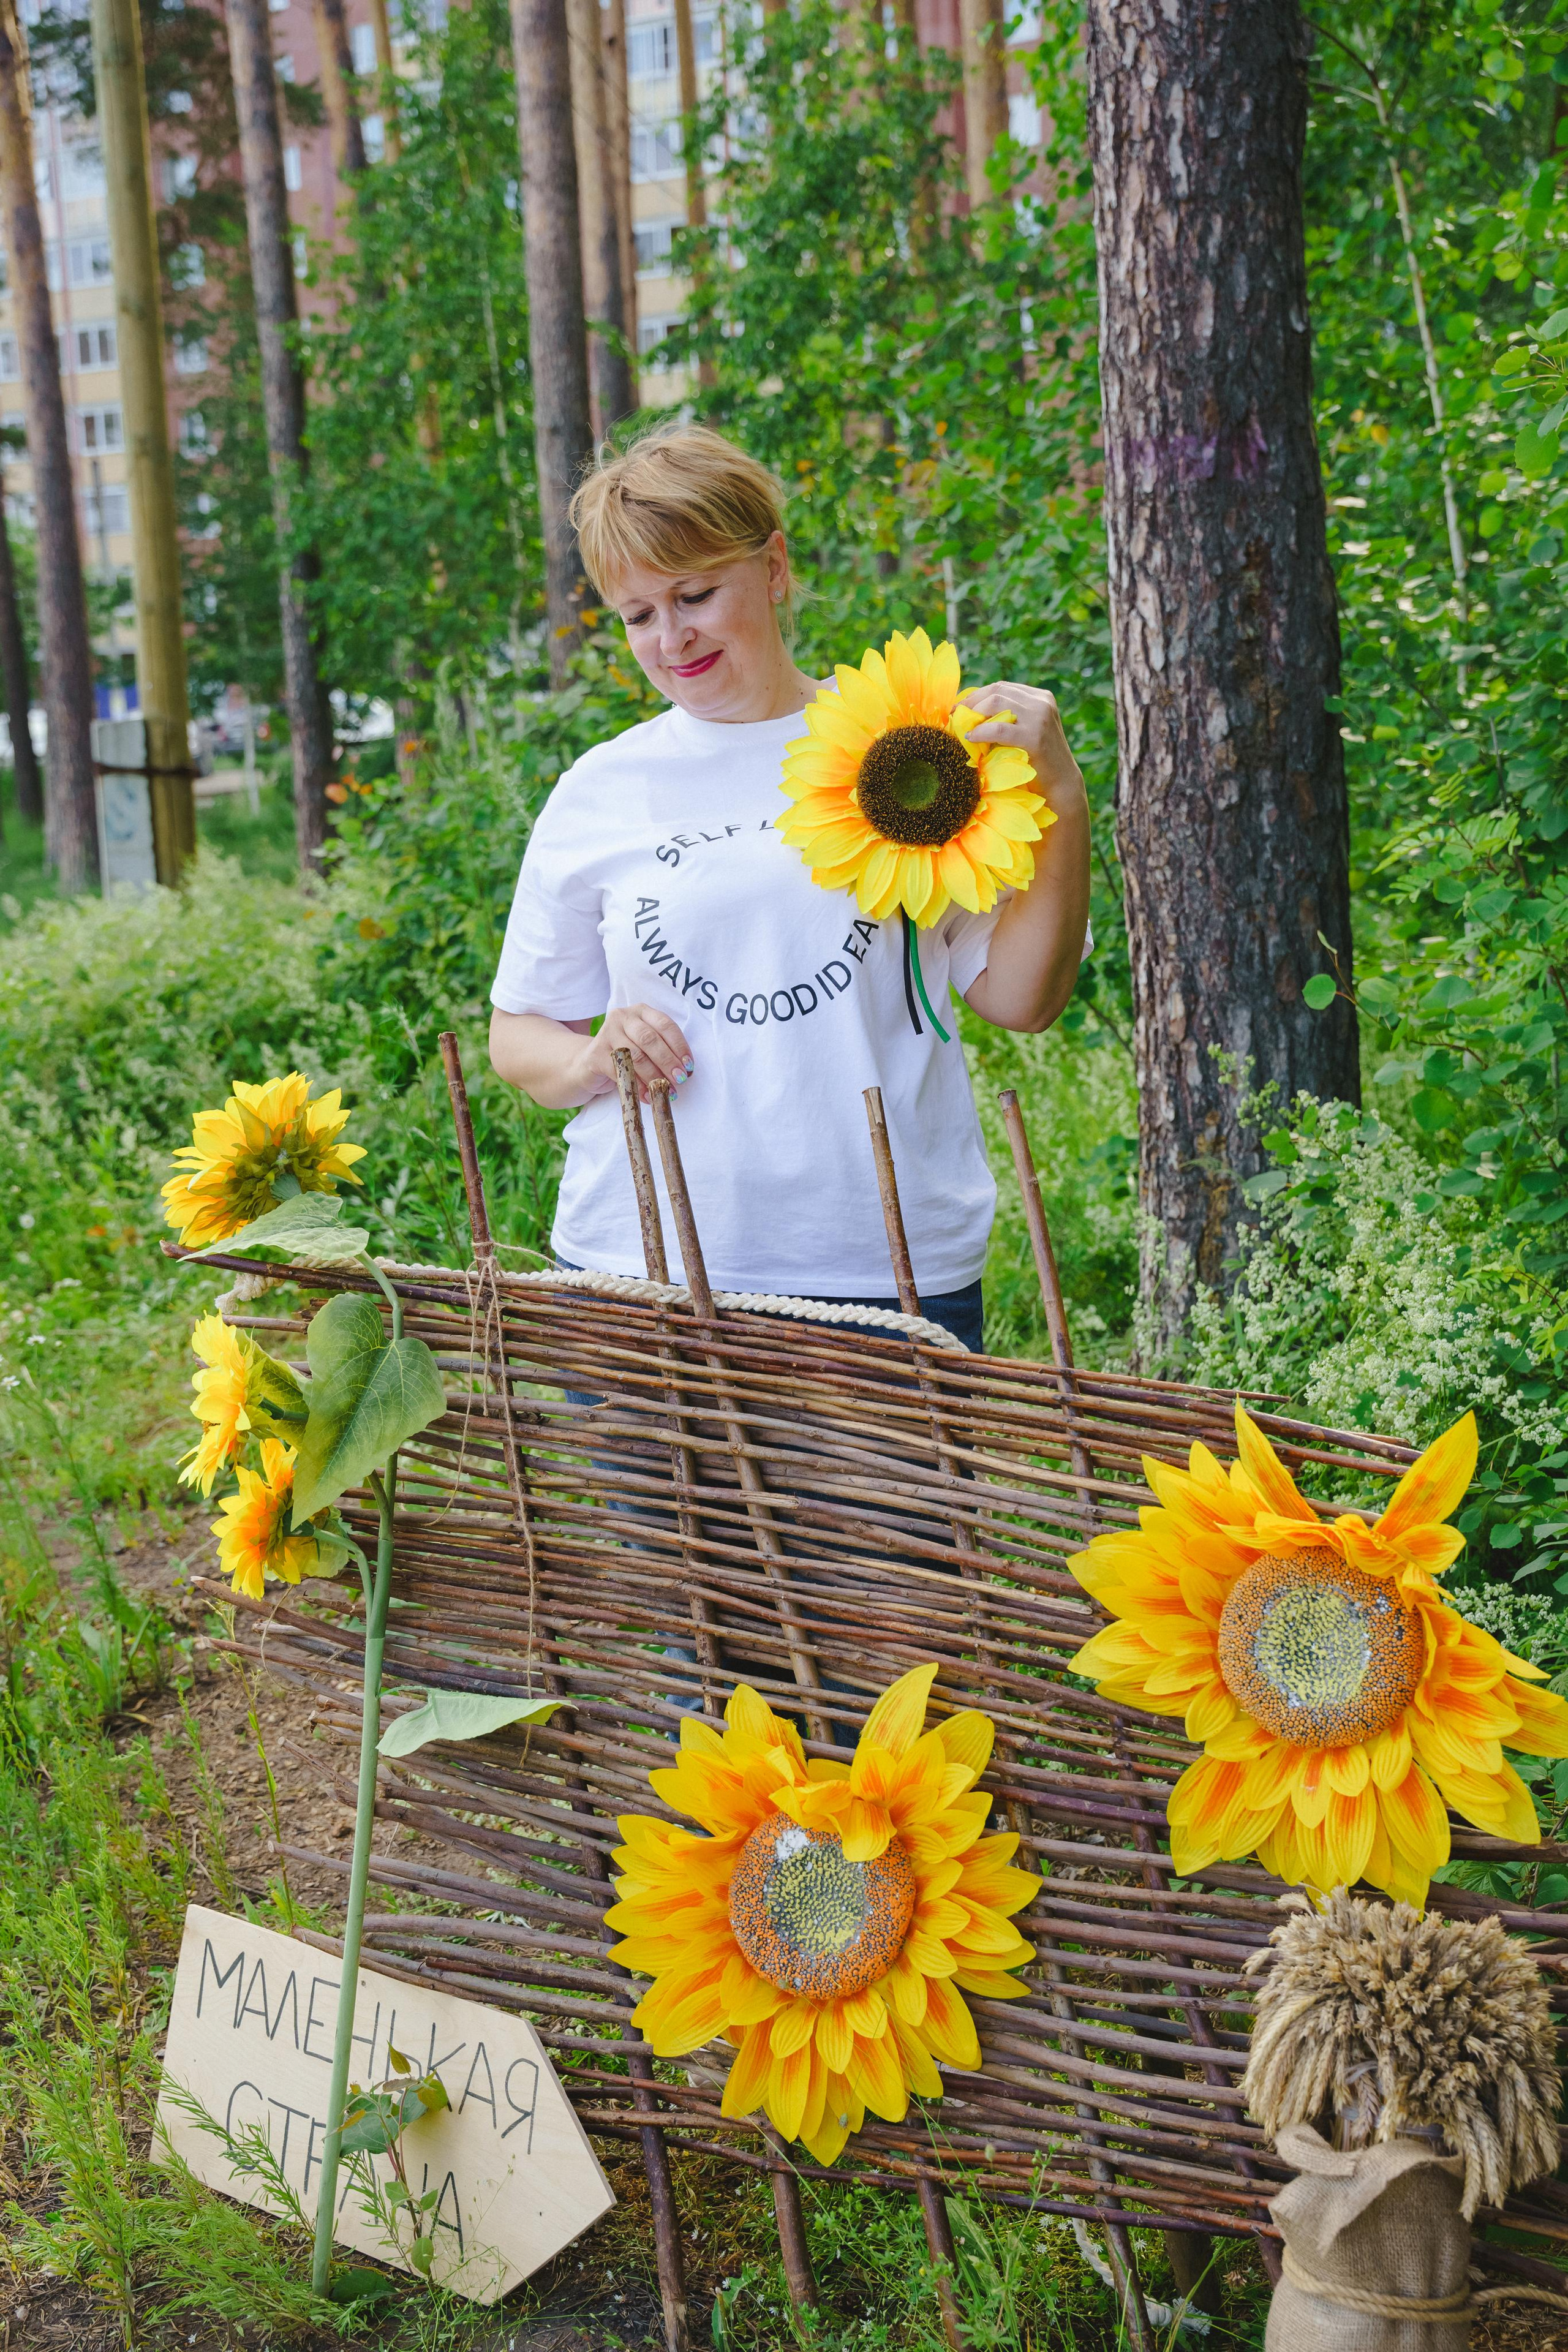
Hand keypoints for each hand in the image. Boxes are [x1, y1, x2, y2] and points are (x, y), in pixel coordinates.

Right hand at [583, 1003, 694, 1101]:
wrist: (589, 1064)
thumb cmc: (625, 1054)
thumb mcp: (644, 1045)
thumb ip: (662, 1050)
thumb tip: (684, 1070)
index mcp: (640, 1011)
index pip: (664, 1024)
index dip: (679, 1045)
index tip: (689, 1065)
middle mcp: (622, 1017)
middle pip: (650, 1039)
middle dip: (668, 1061)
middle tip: (680, 1079)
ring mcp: (607, 1033)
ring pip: (636, 1056)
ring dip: (654, 1076)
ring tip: (665, 1091)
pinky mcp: (596, 1054)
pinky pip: (621, 1072)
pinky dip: (637, 1086)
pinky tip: (647, 1096)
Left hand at [962, 681, 1086, 822]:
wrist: (1060, 783)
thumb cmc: (1036, 760)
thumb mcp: (1025, 729)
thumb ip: (1008, 716)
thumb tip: (970, 710)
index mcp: (1040, 697)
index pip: (1002, 687)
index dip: (976, 695)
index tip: (959, 707)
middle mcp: (1041, 702)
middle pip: (997, 691)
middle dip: (971, 702)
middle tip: (954, 715)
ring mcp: (1040, 717)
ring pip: (995, 703)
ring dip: (974, 714)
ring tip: (962, 727)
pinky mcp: (1035, 736)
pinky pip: (998, 729)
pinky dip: (980, 731)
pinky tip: (970, 737)